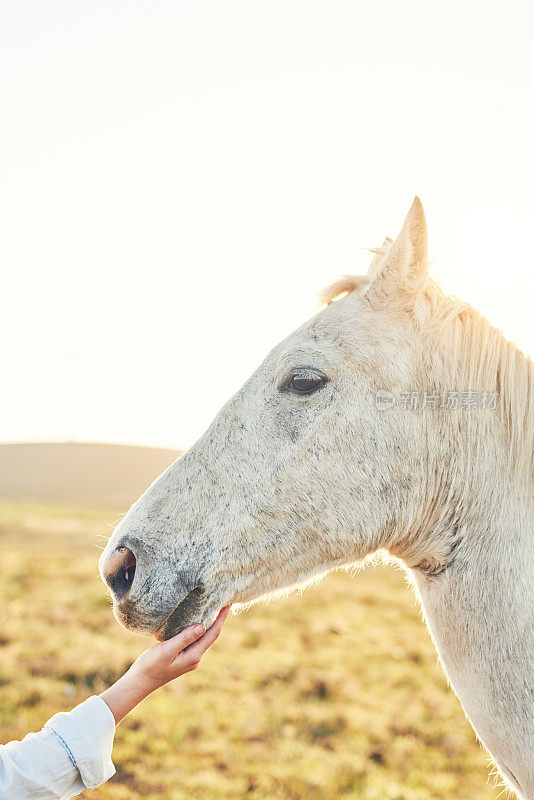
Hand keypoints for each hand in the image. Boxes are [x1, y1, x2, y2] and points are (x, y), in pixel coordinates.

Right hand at [100, 606, 230, 723]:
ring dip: (209, 623)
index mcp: (194, 655)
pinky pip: (194, 640)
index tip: (229, 604)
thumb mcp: (167, 650)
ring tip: (213, 608)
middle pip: (211, 635)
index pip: (213, 634)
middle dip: (218, 619)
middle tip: (224, 601)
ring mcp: (189, 658)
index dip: (221, 618)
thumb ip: (185, 638)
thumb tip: (203, 626)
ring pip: (203, 638)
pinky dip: (198, 629)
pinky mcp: (182, 657)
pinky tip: (195, 621)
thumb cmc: (151, 666)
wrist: (140, 682)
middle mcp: (195, 657)